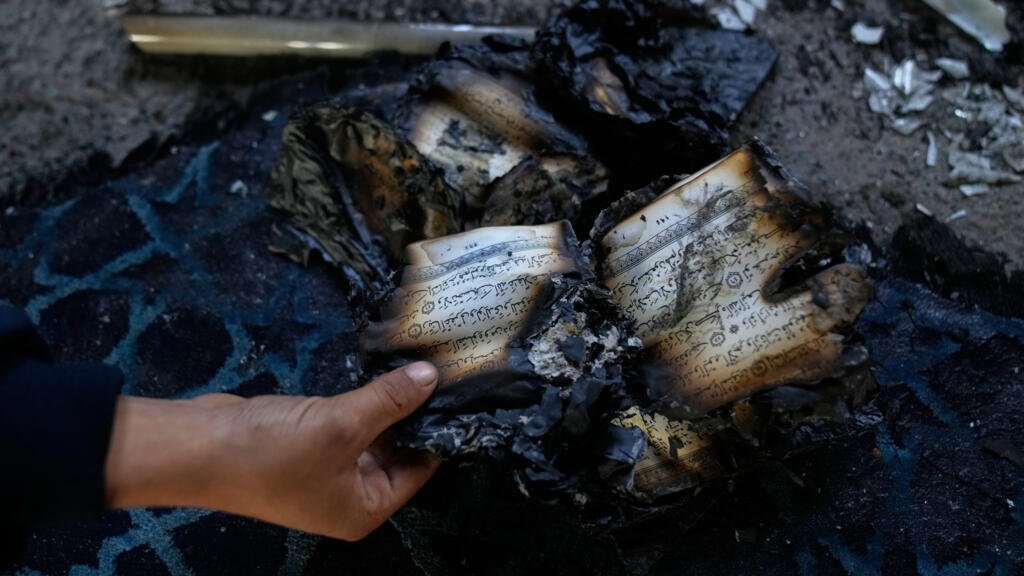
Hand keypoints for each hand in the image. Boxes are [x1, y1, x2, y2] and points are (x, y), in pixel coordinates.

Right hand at [105, 362, 439, 540]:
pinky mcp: (310, 444)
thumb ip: (390, 400)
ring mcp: (329, 470)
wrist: (198, 447)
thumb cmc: (271, 453)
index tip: (460, 390)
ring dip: (388, 402)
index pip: (421, 468)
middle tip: (443, 369)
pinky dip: (362, 399)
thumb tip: (431, 378)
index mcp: (365, 508)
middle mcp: (352, 495)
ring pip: (374, 431)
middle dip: (414, 412)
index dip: (439, 429)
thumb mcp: (341, 424)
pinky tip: (382, 370)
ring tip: (419, 363)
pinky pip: (349, 420)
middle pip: (399, 449)